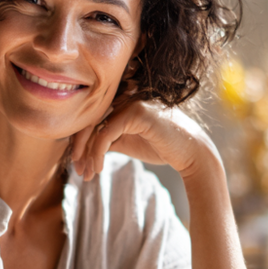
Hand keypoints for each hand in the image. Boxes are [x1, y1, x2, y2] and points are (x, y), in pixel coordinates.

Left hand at [70, 100, 215, 181]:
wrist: (190, 153)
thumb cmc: (161, 147)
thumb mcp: (126, 142)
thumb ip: (106, 139)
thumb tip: (80, 148)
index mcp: (121, 100)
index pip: (91, 117)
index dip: (79, 141)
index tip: (77, 165)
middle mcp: (124, 95)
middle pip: (88, 119)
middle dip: (78, 147)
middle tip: (77, 170)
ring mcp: (130, 101)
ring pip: (94, 126)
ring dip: (86, 153)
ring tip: (86, 173)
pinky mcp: (136, 111)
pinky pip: (105, 133)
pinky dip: (97, 152)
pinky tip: (99, 168)